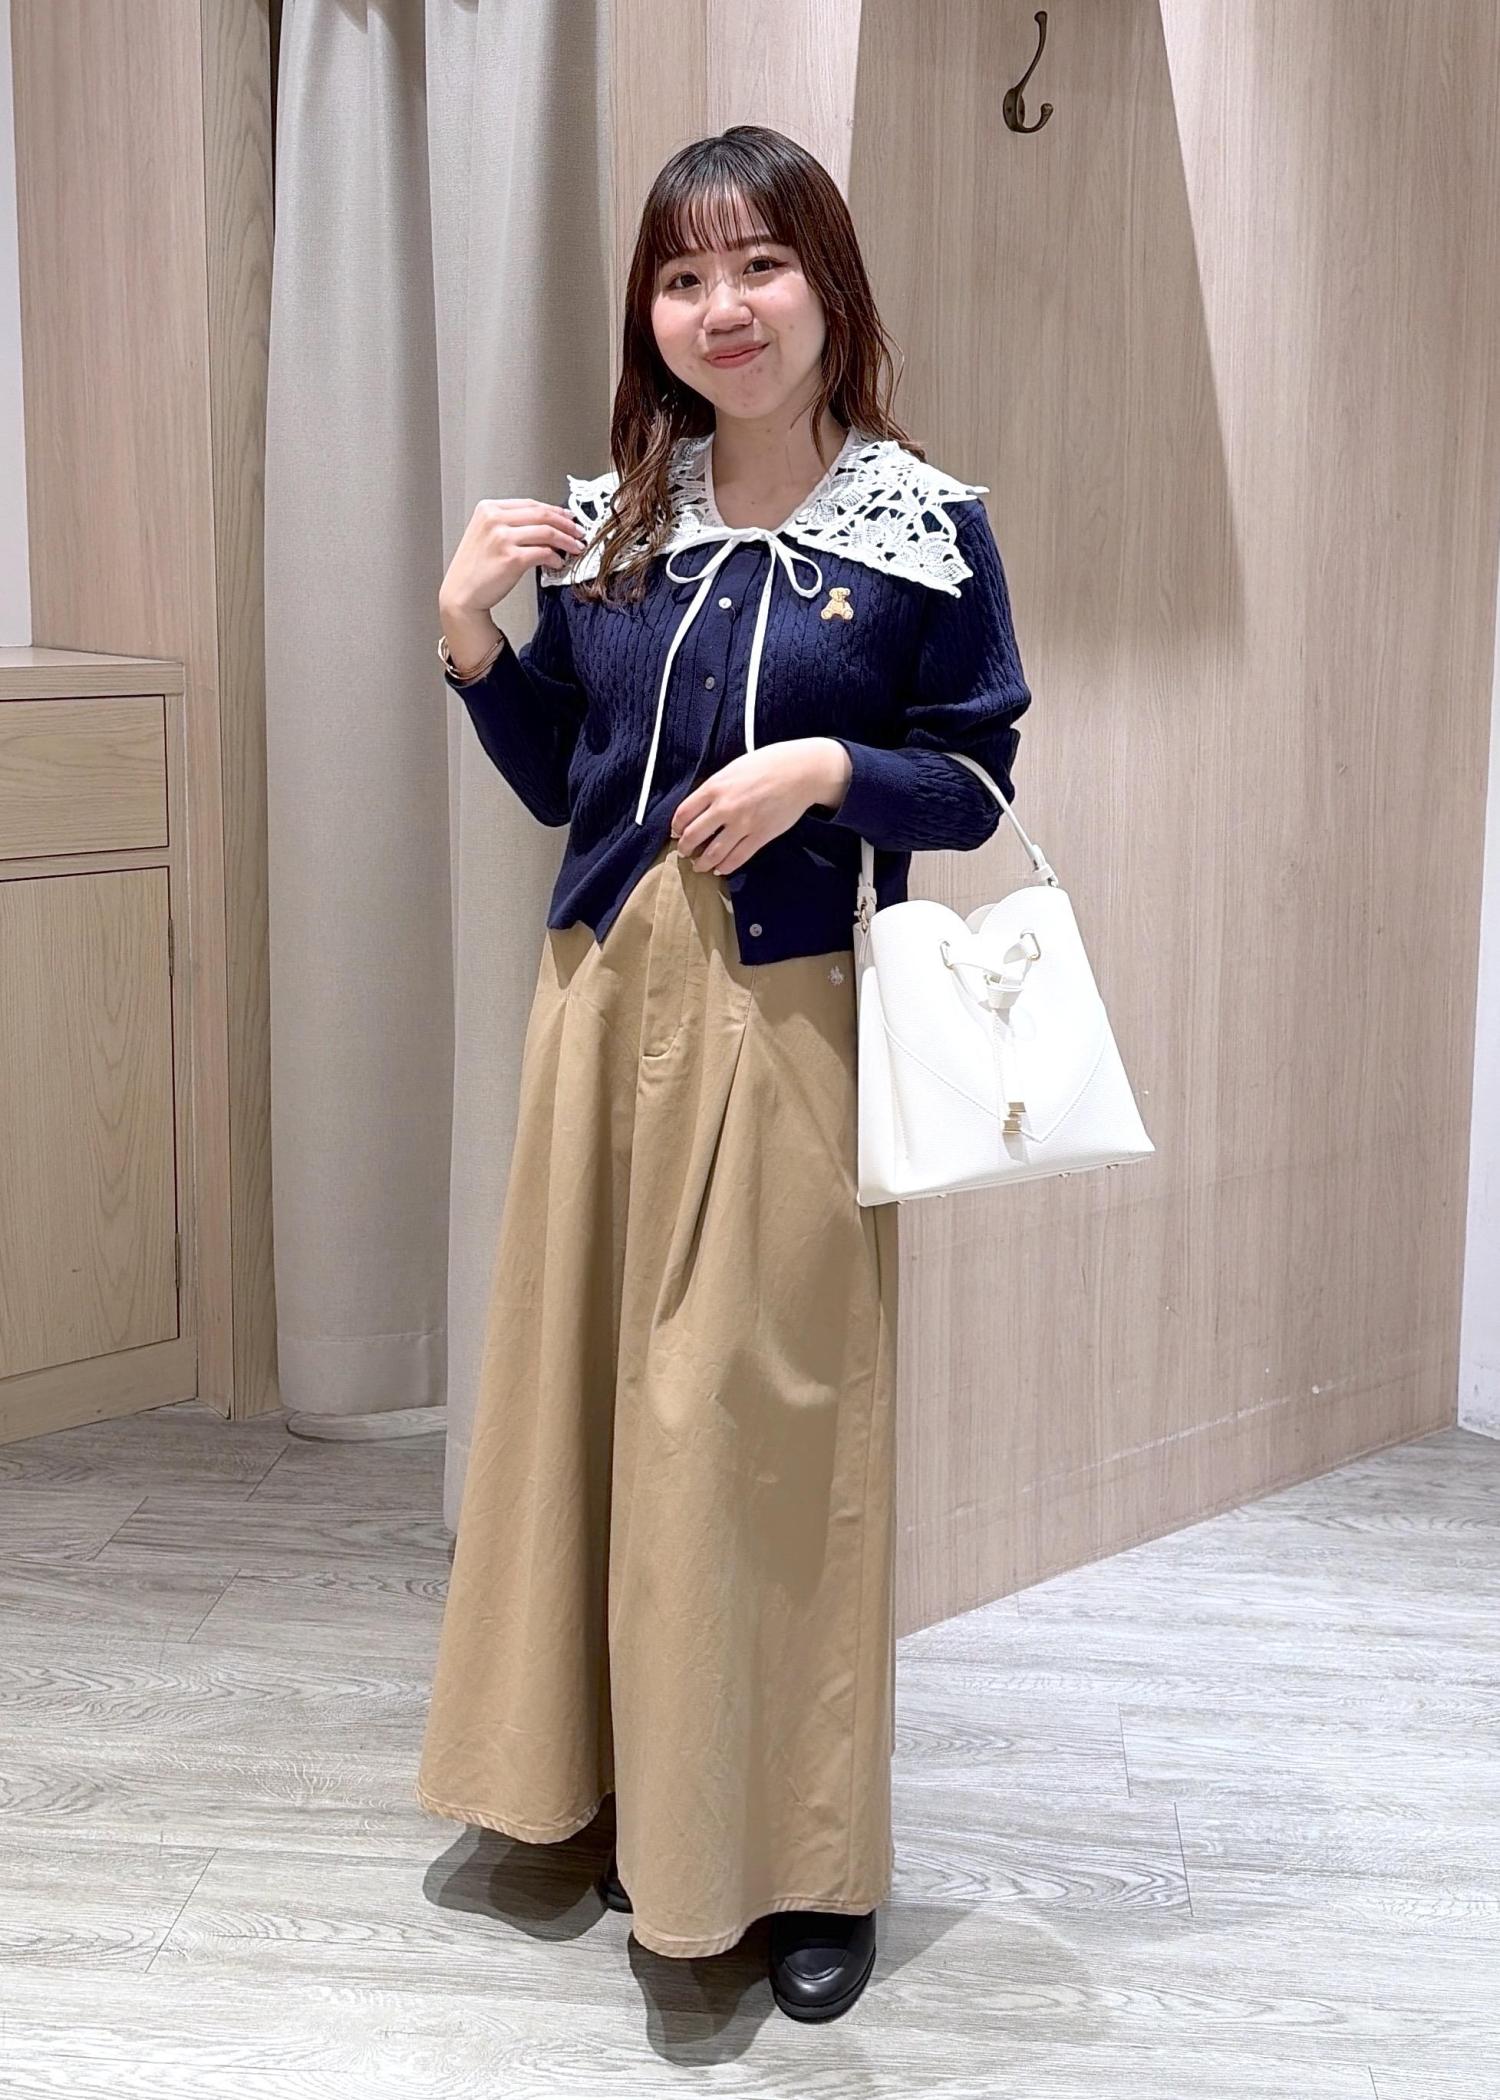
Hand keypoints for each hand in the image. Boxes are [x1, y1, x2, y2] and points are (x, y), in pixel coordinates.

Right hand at [439, 497, 587, 619]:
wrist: (461, 595)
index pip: (530, 504)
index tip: (568, 516)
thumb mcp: (486, 535)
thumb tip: (545, 526)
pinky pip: (544, 553)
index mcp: (488, 509)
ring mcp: (502, 538)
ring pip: (547, 532)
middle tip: (579, 532)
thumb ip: (510, 525)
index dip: (554, 510)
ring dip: (567, 540)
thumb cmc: (474, 570)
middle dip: (566, 523)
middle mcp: (494, 520)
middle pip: (542, 514)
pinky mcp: (511, 558)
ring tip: (576, 547)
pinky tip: (558, 562)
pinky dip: (556, 557)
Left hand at [671, 738, 851, 876]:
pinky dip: (725, 867)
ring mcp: (743, 824)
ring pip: (713, 853)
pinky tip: (720, 868)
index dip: (676, 827)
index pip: (683, 813)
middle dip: (685, 848)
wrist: (800, 771)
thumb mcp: (733, 768)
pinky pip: (737, 858)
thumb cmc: (768, 764)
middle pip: (693, 836)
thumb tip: (701, 805)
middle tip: (684, 852)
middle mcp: (725, 807)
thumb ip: (715, 787)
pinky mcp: (760, 836)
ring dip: (702, 863)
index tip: (676, 832)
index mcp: (715, 786)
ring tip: (699, 865)